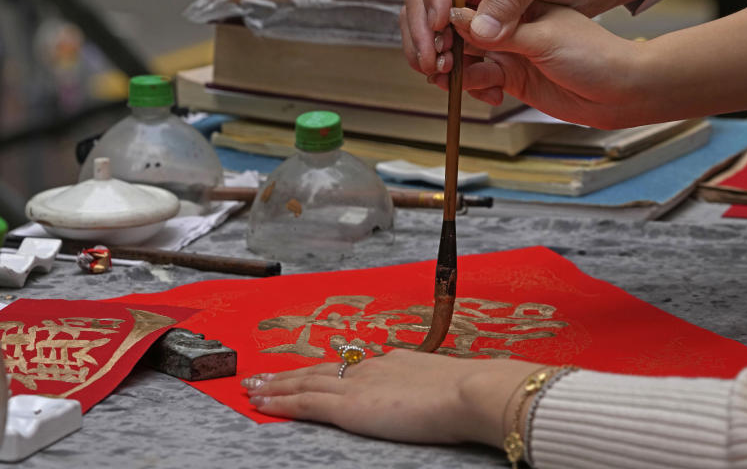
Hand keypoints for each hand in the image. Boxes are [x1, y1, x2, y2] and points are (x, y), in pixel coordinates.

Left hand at [244, 348, 539, 446]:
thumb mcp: (449, 384)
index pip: (352, 366)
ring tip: (253, 387)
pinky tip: (261, 403)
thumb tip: (437, 392)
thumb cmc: (470, 393)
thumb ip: (434, 387)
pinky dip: (280, 401)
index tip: (309, 370)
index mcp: (396, 362)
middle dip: (291, 373)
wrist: (469, 392)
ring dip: (277, 385)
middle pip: (322, 370)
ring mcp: (358, 385)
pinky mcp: (348, 407)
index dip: (325, 369)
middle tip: (263, 375)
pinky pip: (305, 402)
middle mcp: (372, 367)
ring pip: (306, 383)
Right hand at [400, 0, 655, 78]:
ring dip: (429, 49)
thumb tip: (478, 29)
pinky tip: (461, 80)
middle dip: (422, 28)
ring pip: (429, 18)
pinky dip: (451, 62)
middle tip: (430, 60)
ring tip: (438, 75)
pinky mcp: (476, 15)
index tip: (438, 25)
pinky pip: (451, 40)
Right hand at [438, 0, 746, 127]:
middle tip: (435, 62)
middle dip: (434, 38)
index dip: (438, 0)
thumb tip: (460, 22)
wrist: (620, 90)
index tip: (434, 27)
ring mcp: (500, 36)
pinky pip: (472, 73)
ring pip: (454, 46)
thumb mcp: (549, 26)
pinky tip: (485, 91)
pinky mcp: (503, 67)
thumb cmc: (597, 47)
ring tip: (449, 79)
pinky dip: (470, 83)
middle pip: (445, 13)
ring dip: (448, 64)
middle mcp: (500, 2)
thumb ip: (504, 22)